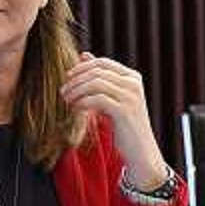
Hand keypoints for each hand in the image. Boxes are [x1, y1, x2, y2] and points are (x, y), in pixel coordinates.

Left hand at [60, 52, 167, 190]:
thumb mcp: (112, 96)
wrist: (141, 151)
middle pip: (97, 71)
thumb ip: (100, 77)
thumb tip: (84, 54)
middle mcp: (133, 83)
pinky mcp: (124, 110)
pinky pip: (97, 99)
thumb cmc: (124, 124)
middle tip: (63, 91)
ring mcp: (130, 96)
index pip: (102, 62)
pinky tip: (75, 108)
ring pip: (95, 83)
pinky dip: (82, 102)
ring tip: (66, 99)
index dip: (82, 67)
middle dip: (76, 79)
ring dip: (76, 90)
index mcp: (132, 77)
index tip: (68, 77)